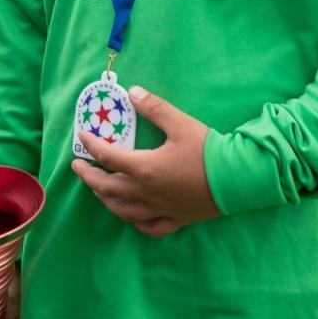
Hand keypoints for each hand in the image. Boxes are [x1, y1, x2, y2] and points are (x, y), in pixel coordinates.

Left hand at [72, 86, 220, 238]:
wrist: (240, 178)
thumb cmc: (209, 150)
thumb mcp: (180, 123)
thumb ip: (154, 107)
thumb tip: (131, 92)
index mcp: (145, 168)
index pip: (107, 157)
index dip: (91, 145)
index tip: (82, 136)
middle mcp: (147, 193)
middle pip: (107, 188)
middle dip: (88, 177)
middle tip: (77, 166)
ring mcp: (160, 209)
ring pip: (123, 211)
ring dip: (105, 199)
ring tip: (97, 189)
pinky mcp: (177, 220)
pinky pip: (149, 227)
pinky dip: (134, 222)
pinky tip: (131, 215)